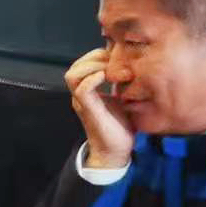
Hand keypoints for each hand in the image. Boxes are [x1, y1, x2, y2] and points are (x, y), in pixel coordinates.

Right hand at [65, 48, 133, 169]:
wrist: (115, 152)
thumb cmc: (119, 127)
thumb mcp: (121, 100)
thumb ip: (120, 85)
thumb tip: (132, 69)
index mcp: (87, 91)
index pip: (83, 64)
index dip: (97, 55)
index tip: (117, 57)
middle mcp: (80, 95)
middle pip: (75, 66)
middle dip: (94, 58)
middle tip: (115, 62)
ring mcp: (82, 102)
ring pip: (73, 74)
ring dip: (92, 66)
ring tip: (111, 70)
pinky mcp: (88, 109)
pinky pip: (83, 88)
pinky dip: (94, 78)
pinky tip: (108, 78)